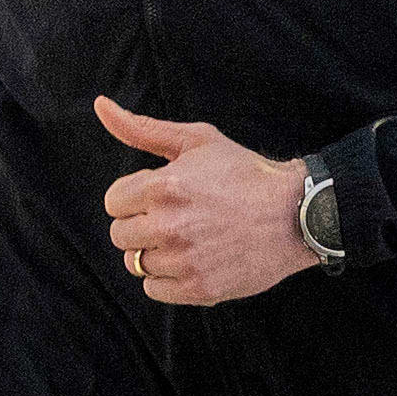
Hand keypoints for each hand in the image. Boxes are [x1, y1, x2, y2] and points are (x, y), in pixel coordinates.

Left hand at [93, 95, 316, 306]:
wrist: (295, 214)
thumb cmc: (245, 173)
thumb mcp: (196, 140)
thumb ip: (142, 129)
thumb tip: (101, 105)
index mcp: (162, 187)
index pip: (113, 203)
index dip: (134, 197)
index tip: (159, 198)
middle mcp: (168, 226)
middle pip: (120, 235)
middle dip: (141, 224)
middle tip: (175, 218)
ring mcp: (182, 260)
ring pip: (136, 263)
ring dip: (154, 252)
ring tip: (185, 240)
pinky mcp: (197, 288)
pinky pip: (154, 290)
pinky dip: (167, 279)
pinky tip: (191, 261)